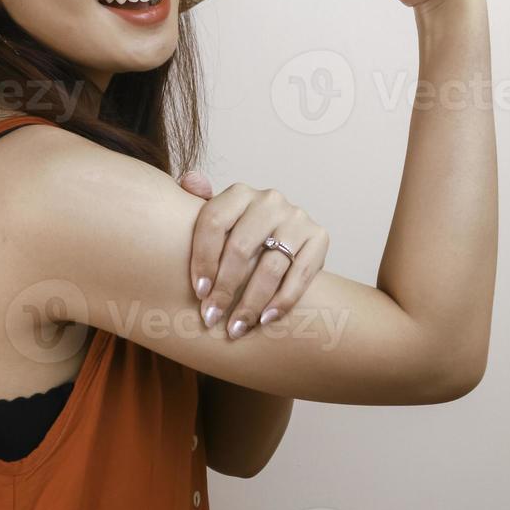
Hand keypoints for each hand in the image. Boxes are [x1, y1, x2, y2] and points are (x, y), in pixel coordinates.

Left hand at [178, 171, 329, 339]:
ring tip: (236, 327)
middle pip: (240, 248)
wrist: (284, 239)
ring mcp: (296, 218)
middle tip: (212, 317)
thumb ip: (200, 202)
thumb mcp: (220, 218)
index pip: (214, 222)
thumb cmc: (240, 234)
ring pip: (269, 266)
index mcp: (239, 193)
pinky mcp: (319, 237)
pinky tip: (265, 319)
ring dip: (250, 303)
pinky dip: (282, 302)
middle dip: (224, 289)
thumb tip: (189, 181)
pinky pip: (299, 275)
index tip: (198, 292)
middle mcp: (270, 200)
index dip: (203, 259)